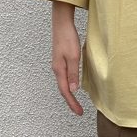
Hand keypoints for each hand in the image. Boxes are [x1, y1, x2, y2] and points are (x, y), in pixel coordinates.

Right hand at [51, 2, 83, 116]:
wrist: (61, 23)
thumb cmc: (68, 38)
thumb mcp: (73, 57)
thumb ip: (73, 74)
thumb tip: (73, 90)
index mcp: (59, 70)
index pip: (66, 91)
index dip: (72, 103)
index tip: (79, 112)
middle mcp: (57, 69)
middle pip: (63, 89)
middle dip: (70, 101)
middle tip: (78, 111)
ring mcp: (58, 64)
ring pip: (63, 83)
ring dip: (69, 94)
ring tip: (76, 102)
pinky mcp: (61, 60)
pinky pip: (64, 76)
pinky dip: (69, 84)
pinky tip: (73, 85)